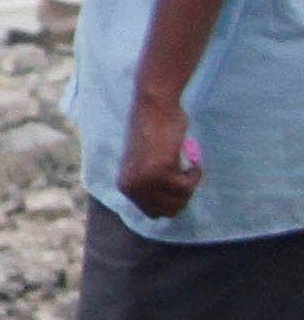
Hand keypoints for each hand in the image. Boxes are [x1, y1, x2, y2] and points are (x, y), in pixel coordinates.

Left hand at [118, 94, 201, 219]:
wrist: (155, 107)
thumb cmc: (154, 132)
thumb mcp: (146, 165)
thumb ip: (151, 185)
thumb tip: (168, 209)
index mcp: (125, 186)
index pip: (153, 212)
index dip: (171, 201)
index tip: (178, 183)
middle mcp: (131, 187)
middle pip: (168, 210)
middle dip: (183, 195)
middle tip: (186, 174)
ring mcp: (145, 180)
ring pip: (180, 199)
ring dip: (190, 184)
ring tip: (186, 165)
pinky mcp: (160, 171)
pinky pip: (187, 185)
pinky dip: (195, 174)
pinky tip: (191, 160)